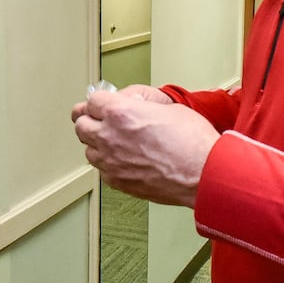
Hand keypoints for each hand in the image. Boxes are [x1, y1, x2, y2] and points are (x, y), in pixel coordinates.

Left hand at [72, 88, 217, 205]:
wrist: (203, 173)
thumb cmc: (192, 142)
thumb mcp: (168, 107)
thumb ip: (141, 104)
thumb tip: (134, 104)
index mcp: (120, 113)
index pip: (91, 101)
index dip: (99, 102)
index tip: (101, 104)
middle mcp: (109, 137)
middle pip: (81, 125)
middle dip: (91, 120)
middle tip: (100, 120)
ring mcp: (110, 161)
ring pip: (88, 150)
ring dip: (97, 144)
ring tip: (114, 142)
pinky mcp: (117, 181)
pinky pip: (102, 169)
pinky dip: (108, 164)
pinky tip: (123, 160)